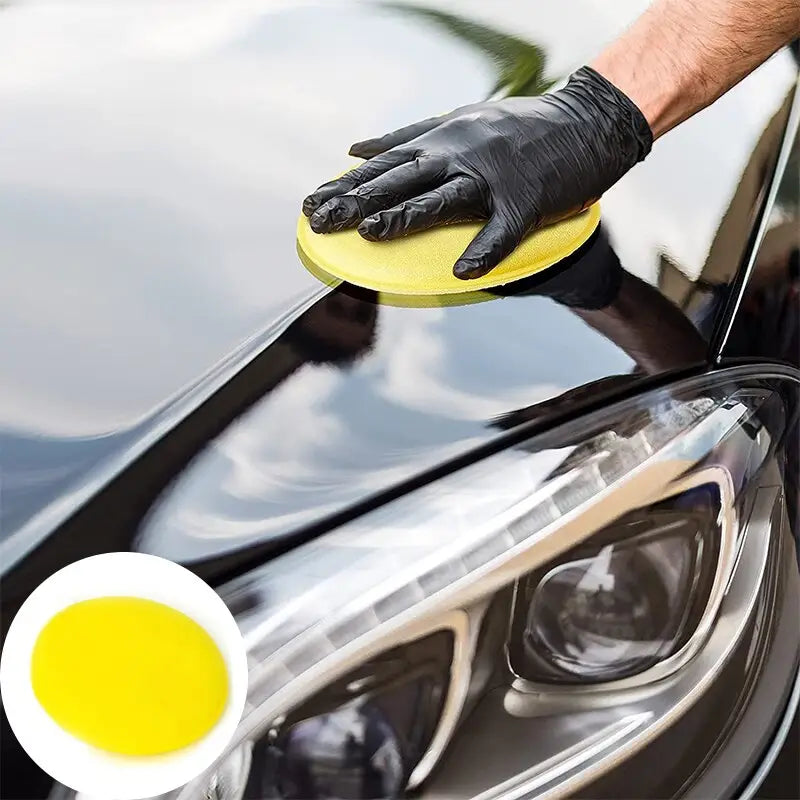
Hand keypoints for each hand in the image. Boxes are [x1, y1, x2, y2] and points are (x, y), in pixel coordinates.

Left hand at [302, 67, 651, 279]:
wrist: (586, 121)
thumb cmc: (518, 127)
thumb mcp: (455, 122)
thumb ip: (405, 138)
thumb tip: (354, 150)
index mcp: (441, 140)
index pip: (383, 165)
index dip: (346, 186)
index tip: (311, 204)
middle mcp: (460, 155)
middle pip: (402, 179)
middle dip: (358, 201)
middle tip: (320, 221)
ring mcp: (493, 177)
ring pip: (444, 197)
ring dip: (408, 214)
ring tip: (372, 233)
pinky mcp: (527, 200)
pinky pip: (504, 229)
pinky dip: (486, 249)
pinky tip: (464, 271)